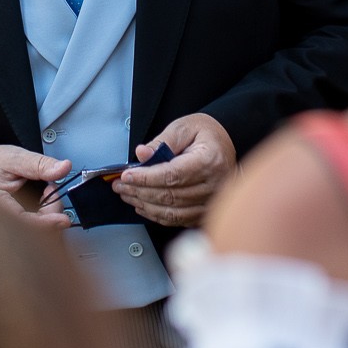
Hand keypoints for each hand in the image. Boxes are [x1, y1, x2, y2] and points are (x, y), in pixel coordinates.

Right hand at [0, 144, 73, 228]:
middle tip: (52, 191)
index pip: (22, 224)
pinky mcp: (16, 230)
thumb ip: (39, 164)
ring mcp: (7, 229)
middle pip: (33, 235)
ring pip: (37, 237)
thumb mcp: (15, 158)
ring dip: (50, 217)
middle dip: (51, 215)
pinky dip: (47, 219)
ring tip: (46, 194)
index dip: (45, 224)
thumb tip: (63, 168)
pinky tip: (43, 204)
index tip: (62, 220)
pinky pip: (36, 233)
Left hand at [115, 113, 236, 226]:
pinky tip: (143, 206)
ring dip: (145, 205)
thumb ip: (162, 141)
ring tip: (127, 195)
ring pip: (172, 211)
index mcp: (209, 161)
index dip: (146, 178)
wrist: (227, 144)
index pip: (172, 175)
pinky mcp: (205, 211)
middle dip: (139, 191)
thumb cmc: (207, 134)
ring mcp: (210, 201)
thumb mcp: (184, 127)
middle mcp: (213, 185)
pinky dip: (157, 215)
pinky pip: (178, 219)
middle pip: (170, 196)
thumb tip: (142, 154)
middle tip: (120, 185)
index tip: (126, 176)